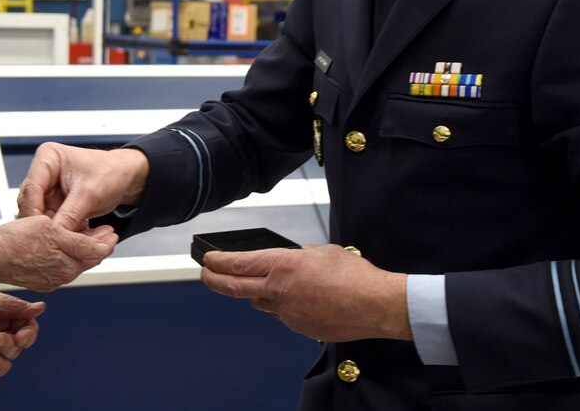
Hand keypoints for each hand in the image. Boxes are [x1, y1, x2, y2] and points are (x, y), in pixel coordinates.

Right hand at [0, 215, 117, 290]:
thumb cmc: (15, 241)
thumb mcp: (52, 231)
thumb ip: (79, 240)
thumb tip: (101, 247)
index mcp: (67, 265)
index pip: (96, 253)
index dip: (107, 241)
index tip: (113, 231)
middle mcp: (61, 275)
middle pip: (87, 258)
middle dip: (98, 244)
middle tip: (106, 230)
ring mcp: (50, 278)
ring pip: (73, 261)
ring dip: (82, 247)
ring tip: (86, 232)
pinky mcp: (39, 277)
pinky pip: (59, 264)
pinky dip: (67, 253)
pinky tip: (64, 241)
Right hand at [17, 143, 149, 228]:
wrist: (127, 178)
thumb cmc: (112, 173)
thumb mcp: (89, 194)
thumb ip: (69, 215)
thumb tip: (53, 237)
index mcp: (48, 157)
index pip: (31, 187)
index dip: (34, 212)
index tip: (40, 231)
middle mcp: (44, 172)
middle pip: (32, 203)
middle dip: (44, 223)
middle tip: (53, 240)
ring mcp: (48, 189)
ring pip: (40, 215)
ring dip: (54, 230)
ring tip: (70, 239)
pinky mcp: (55, 202)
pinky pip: (51, 221)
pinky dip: (61, 231)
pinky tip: (73, 237)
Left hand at [200, 244, 410, 342]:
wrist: (374, 304)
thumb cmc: (353, 276)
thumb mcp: (323, 251)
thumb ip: (302, 254)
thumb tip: (296, 256)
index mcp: (283, 266)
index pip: (239, 264)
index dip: (219, 262)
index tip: (208, 260)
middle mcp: (279, 290)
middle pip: (235, 288)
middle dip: (215, 281)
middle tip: (205, 275)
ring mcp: (288, 312)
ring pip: (262, 302)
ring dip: (259, 294)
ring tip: (268, 285)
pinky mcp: (300, 327)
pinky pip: (285, 315)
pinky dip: (287, 307)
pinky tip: (304, 300)